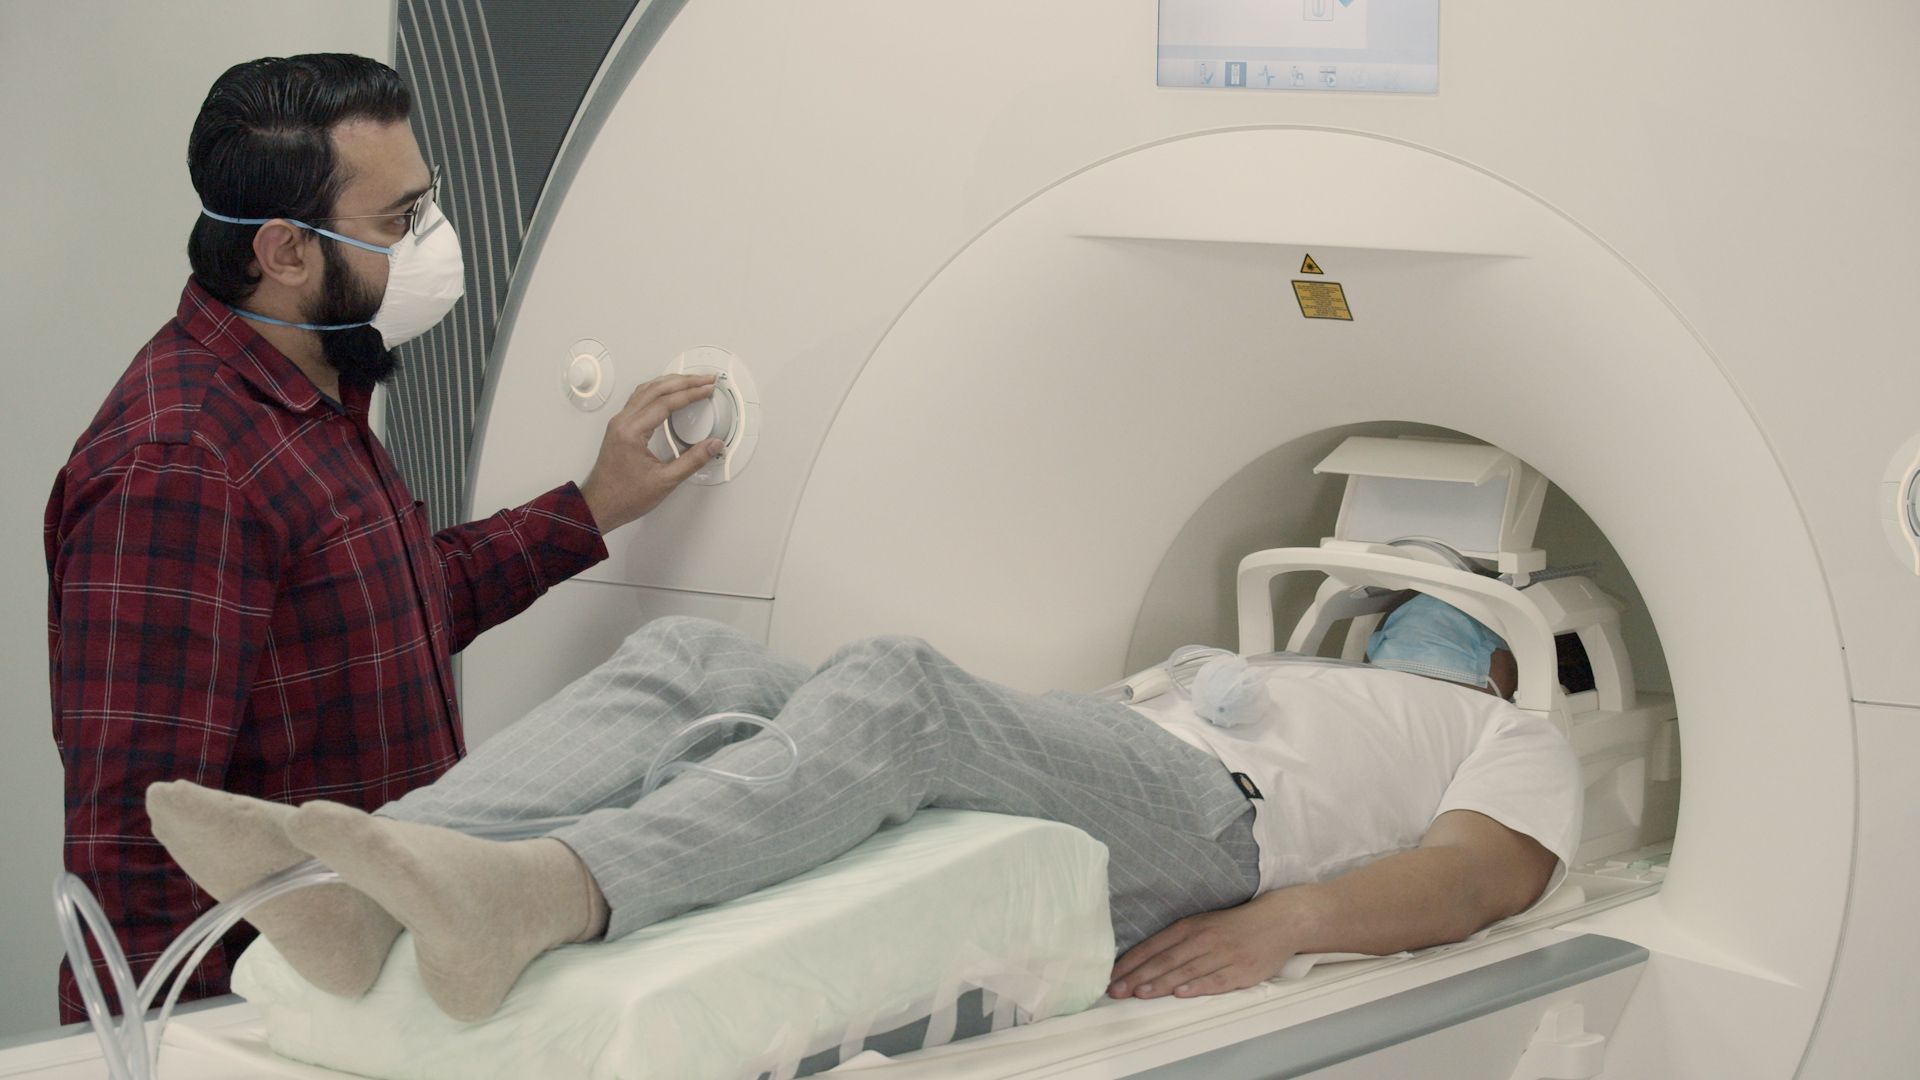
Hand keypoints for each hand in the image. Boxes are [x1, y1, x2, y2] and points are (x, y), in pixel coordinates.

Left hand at [578, 374, 723, 531]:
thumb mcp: (664, 481)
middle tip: (705, 378)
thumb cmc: (623, 497)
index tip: (707, 389)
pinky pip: (640, 399)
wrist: (599, 506)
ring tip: (691, 381)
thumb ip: (692, 461)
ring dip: (670, 382)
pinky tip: (669, 393)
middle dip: (684, 381)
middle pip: (656, 389)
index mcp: (631, 431)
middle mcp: (622, 422)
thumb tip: (713, 445)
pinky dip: (658, 391)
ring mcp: (619, 423)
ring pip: (646, 391)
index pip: (665, 402)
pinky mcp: (620, 428)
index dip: (690, 393)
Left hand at [1107, 893, 1307, 999]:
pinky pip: (1216, 980)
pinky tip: (1181, 993)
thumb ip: (1176, 941)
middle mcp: (1203, 939)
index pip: (1154, 946)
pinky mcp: (1241, 971)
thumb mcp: (1203, 924)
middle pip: (1165, 960)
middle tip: (1116, 990)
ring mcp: (1222, 955)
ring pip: (1186, 971)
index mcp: (1191, 926)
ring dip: (1161, 983)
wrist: (1277, 922)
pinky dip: (1197, 987)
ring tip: (1140, 993)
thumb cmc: (1234, 925)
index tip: (1111, 976)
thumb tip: (1143, 960)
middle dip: (1138, 976)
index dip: (1131, 962)